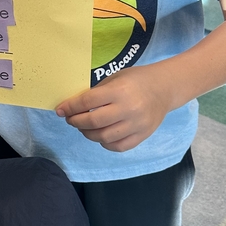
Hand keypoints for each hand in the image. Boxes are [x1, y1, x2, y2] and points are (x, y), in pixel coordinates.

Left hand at [55, 64, 171, 151]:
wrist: (165, 88)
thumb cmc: (136, 80)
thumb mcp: (115, 79)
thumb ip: (97, 93)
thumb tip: (74, 107)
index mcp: (120, 91)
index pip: (88, 101)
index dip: (70, 107)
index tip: (60, 110)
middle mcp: (129, 109)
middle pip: (94, 121)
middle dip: (76, 122)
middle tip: (70, 119)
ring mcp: (137, 124)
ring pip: (104, 137)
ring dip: (88, 134)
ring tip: (84, 127)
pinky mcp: (143, 135)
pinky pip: (118, 146)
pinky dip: (105, 143)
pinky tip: (100, 135)